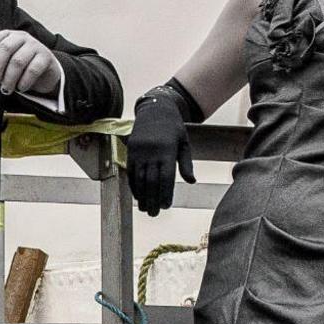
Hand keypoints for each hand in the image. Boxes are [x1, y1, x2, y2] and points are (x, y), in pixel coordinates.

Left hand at [0, 29, 60, 95]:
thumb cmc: (18, 69)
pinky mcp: (46, 57)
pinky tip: (21, 89)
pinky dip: (24, 82)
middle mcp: (20, 37)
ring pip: (18, 61)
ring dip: (9, 78)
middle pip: (4, 49)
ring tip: (6, 90)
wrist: (45, 74)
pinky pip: (33, 69)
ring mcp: (34, 45)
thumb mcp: (2, 66)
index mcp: (6, 36)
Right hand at [125, 86, 196, 215]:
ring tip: (145, 209)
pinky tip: (138, 196)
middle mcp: (152, 152)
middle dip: (152, 199)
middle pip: (151, 181)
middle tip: (155, 214)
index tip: (166, 206)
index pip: (165, 177)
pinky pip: (131, 172)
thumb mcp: (184, 143)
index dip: (165, 193)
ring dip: (142, 196)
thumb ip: (186, 163)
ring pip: (139, 179)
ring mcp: (139, 151)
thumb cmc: (174, 128)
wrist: (155, 110)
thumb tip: (192, 181)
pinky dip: (134, 186)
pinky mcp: (131, 151)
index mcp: (167, 150)